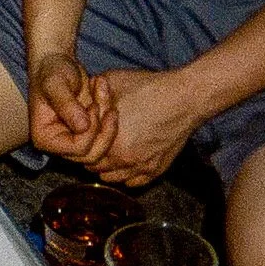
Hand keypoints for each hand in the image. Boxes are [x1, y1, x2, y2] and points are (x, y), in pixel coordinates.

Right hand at [28, 52, 117, 162]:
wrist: (56, 61)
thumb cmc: (52, 71)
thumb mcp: (55, 84)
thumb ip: (66, 104)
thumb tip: (82, 127)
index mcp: (46, 139)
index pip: (78, 149)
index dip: (91, 130)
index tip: (92, 104)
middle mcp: (59, 145)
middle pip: (92, 155)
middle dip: (104, 129)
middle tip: (105, 104)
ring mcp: (73, 140)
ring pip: (102, 146)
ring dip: (109, 120)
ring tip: (103, 91)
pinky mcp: (86, 132)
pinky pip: (106, 133)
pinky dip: (109, 112)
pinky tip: (102, 89)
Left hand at [87, 68, 201, 185]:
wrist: (186, 97)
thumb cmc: (150, 88)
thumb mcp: (113, 83)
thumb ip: (91, 94)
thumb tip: (78, 98)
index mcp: (110, 141)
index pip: (83, 155)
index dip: (82, 144)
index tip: (85, 137)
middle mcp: (124, 159)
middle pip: (96, 169)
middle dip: (93, 157)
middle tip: (95, 145)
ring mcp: (142, 167)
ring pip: (114, 178)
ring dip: (109, 168)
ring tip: (110, 153)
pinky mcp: (157, 169)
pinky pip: (135, 182)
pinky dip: (128, 175)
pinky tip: (127, 161)